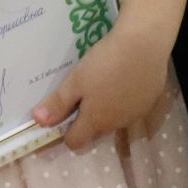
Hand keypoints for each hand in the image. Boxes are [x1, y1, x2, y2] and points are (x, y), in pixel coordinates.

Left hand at [31, 15, 172, 150]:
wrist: (144, 44)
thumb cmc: (105, 63)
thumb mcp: (76, 81)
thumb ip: (58, 103)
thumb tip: (38, 121)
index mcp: (96, 122)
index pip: (75, 142)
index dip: (65, 132)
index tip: (61, 114)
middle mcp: (117, 124)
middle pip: (95, 131)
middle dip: (85, 119)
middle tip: (79, 92)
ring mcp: (136, 113)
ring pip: (115, 119)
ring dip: (106, 108)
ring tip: (101, 81)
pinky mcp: (149, 100)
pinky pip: (131, 107)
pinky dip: (124, 98)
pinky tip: (122, 76)